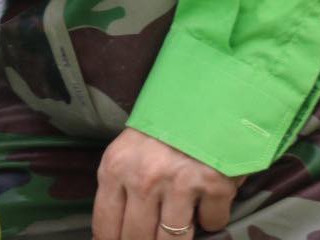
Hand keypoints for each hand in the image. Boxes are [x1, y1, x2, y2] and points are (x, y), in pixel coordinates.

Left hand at [93, 127, 239, 238]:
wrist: (206, 95)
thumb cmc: (164, 126)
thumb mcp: (128, 150)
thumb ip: (120, 185)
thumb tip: (116, 231)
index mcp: (115, 168)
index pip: (105, 225)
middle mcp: (143, 179)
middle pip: (138, 238)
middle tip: (152, 237)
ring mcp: (179, 184)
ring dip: (177, 239)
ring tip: (178, 229)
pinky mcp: (214, 186)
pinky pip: (212, 223)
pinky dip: (212, 219)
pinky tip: (208, 203)